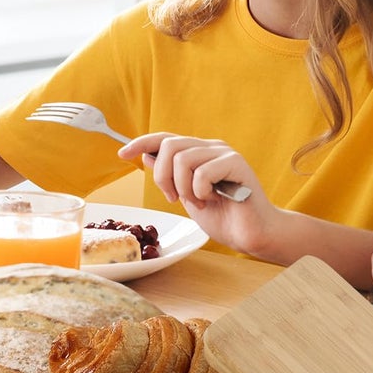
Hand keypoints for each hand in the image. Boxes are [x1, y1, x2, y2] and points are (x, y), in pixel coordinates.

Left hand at [117, 132, 279, 255]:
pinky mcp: (236, 164)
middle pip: (170, 146)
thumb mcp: (186, 196)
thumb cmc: (223, 218)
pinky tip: (213, 199)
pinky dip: (200, 191)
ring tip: (199, 202)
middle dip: (163, 177)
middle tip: (174, 198)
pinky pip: (202, 172)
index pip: (165, 138)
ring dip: (184, 188)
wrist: (250, 234)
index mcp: (198, 152)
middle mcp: (211, 147)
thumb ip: (171, 176)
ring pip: (183, 159)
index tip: (122, 154)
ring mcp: (224, 153)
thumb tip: (147, 155)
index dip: (141, 142)